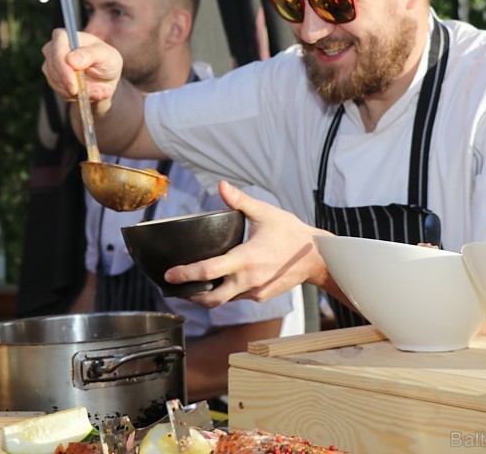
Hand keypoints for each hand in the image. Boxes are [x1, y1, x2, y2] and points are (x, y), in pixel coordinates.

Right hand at [41, 28, 122, 104]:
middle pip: (55, 71)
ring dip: (80, 92)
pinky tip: (91, 92)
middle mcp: (52, 50)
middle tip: (98, 93)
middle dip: (75, 85)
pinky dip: (78, 97)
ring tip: (99, 91)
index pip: (56, 52)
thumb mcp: (106, 55)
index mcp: (63, 37)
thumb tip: (71, 60)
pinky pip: (62, 93)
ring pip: (58, 85)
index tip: (74, 87)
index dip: (63, 70)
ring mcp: (50, 66)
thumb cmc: (107, 60)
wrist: (106, 76)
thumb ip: (90, 55)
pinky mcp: (53, 81)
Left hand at [164, 180, 331, 306]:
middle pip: (211, 299)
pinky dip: (226, 293)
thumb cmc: (291, 233)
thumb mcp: (265, 213)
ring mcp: (256, 291)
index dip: (185, 274)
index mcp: (245, 259)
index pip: (208, 271)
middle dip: (189, 296)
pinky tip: (221, 282)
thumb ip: (240, 200)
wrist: (317, 256)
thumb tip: (221, 185)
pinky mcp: (262, 296)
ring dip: (207, 296)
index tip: (169, 275)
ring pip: (224, 300)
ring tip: (191, 287)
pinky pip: (238, 298)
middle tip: (174, 288)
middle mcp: (248, 280)